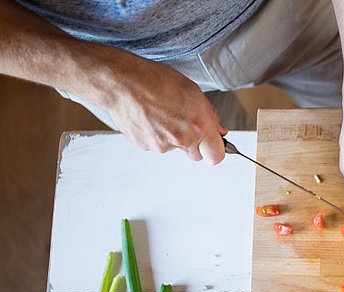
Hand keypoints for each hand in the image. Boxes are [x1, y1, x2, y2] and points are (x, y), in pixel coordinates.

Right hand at [104, 59, 226, 163]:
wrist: (121, 82)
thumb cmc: (155, 80)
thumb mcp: (192, 91)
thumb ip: (210, 115)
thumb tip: (219, 130)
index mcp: (199, 126)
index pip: (216, 156)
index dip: (215, 150)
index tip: (212, 145)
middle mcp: (182, 139)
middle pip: (196, 155)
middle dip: (194, 144)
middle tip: (183, 123)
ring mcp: (162, 145)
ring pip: (175, 148)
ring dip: (172, 137)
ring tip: (162, 114)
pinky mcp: (145, 146)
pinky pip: (157, 145)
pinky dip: (155, 135)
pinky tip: (150, 117)